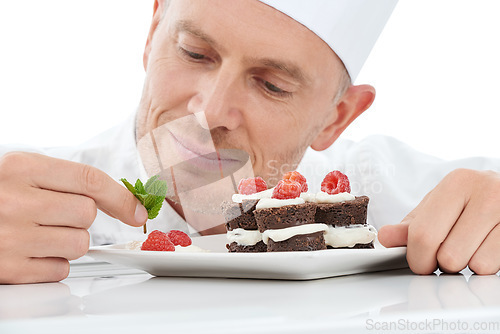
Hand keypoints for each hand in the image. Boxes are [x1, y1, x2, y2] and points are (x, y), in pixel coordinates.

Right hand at [0, 152, 147, 283]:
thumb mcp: (26, 172)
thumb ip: (72, 180)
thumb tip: (130, 201)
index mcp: (21, 166)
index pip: (90, 179)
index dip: (122, 197)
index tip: (138, 211)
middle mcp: (14, 200)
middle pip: (87, 214)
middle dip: (79, 218)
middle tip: (52, 214)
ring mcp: (9, 236)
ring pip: (79, 244)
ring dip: (68, 241)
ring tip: (39, 233)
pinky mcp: (8, 269)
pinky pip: (60, 269)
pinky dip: (52, 263)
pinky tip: (29, 251)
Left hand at [378, 168, 499, 274]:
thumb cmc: (469, 202)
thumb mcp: (437, 208)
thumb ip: (410, 225)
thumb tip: (385, 237)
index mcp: (457, 183)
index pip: (423, 234)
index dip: (417, 258)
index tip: (420, 262)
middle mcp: (487, 191)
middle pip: (448, 255)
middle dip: (441, 264)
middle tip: (446, 254)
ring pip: (474, 265)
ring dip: (466, 265)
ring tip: (469, 246)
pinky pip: (492, 268)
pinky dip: (485, 266)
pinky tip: (485, 248)